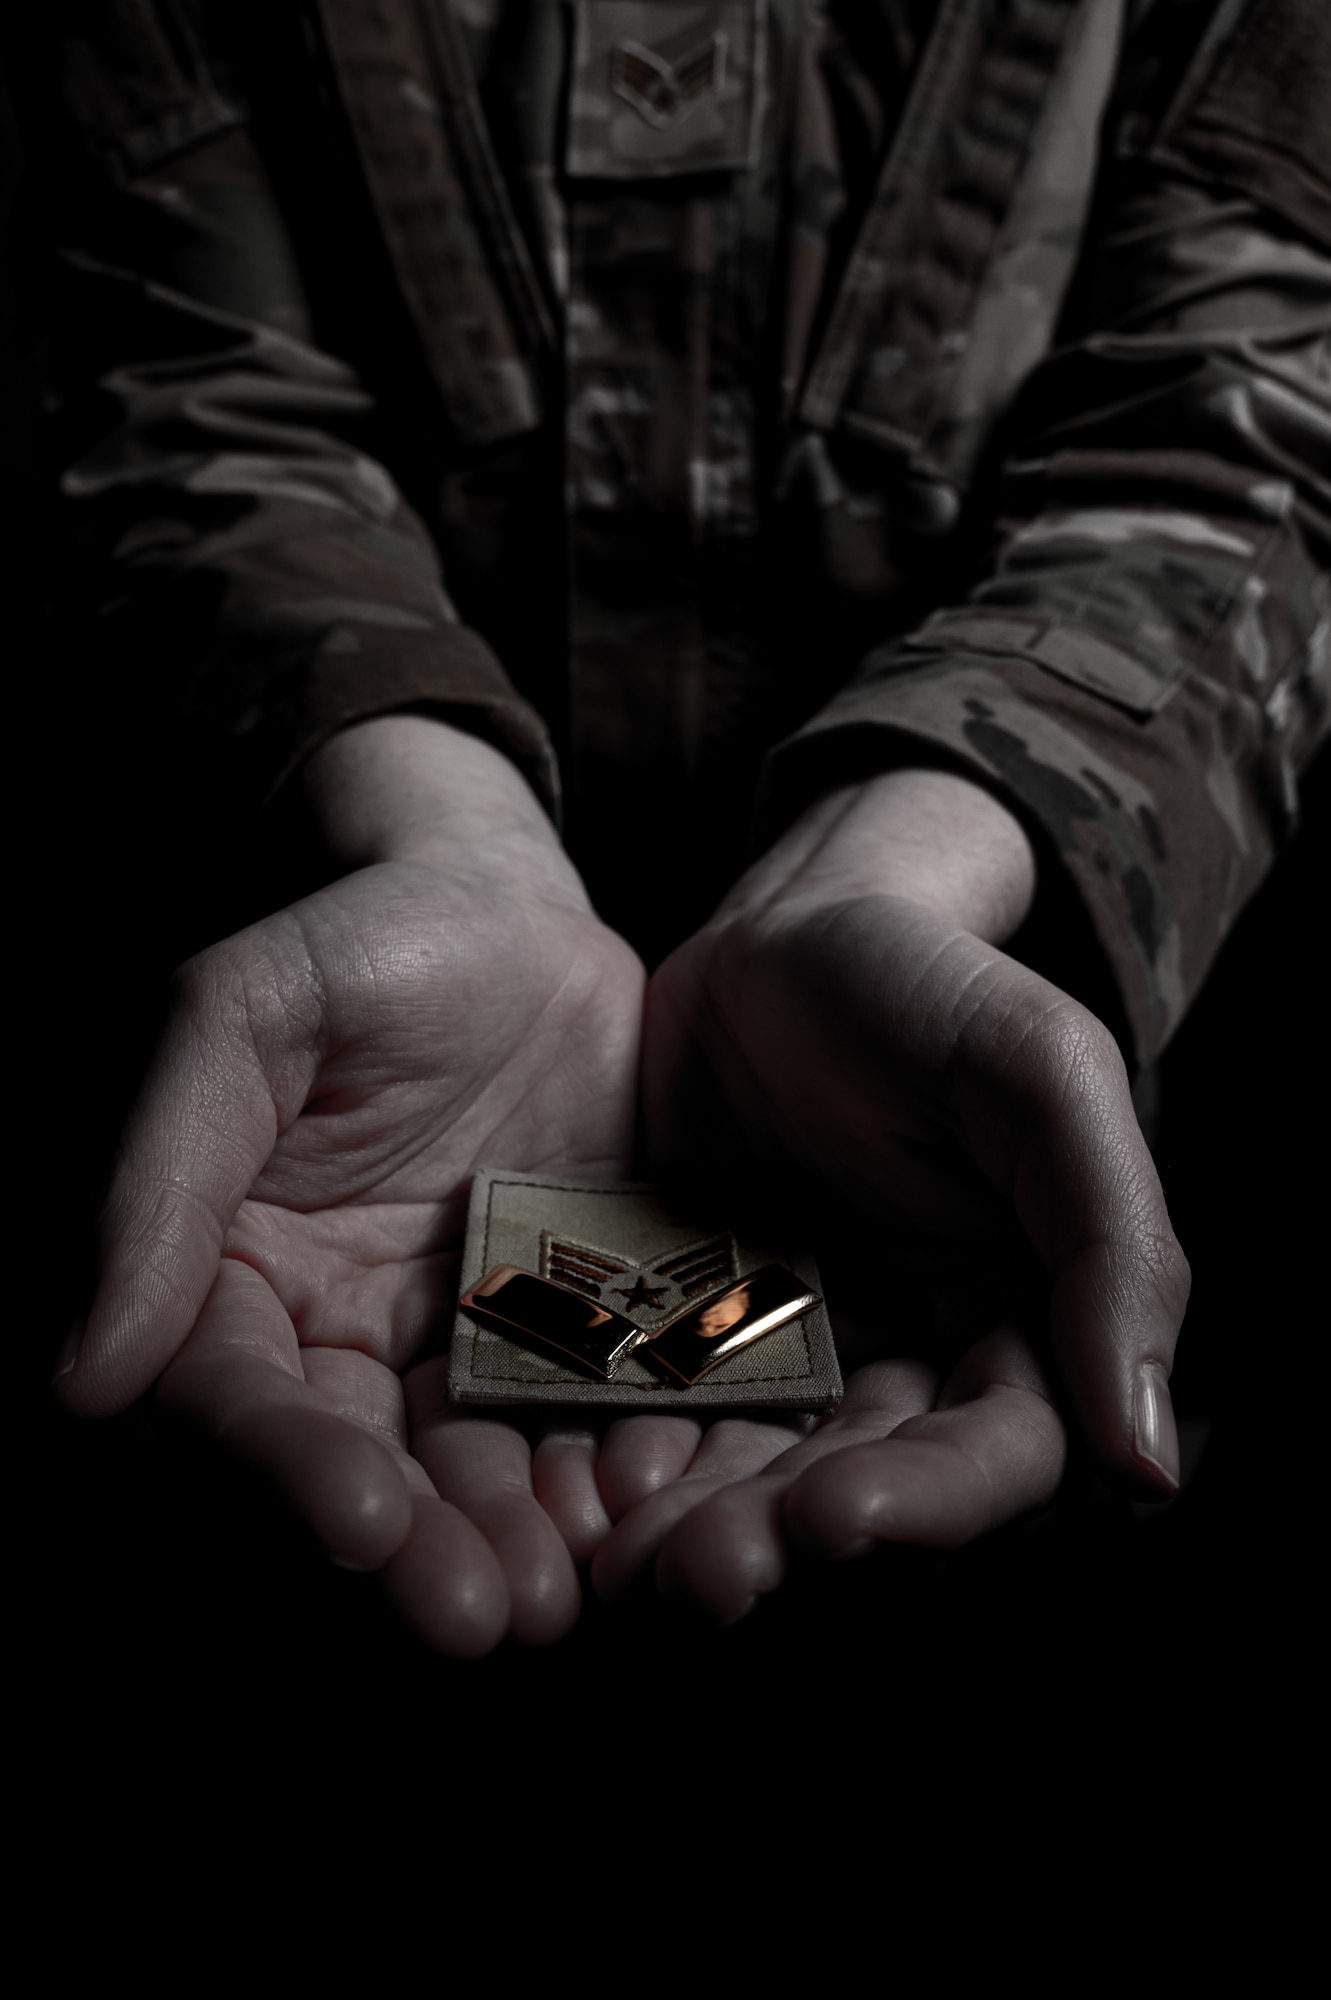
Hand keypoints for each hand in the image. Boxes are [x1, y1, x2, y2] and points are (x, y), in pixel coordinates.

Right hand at [56, 719, 644, 1654]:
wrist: (509, 909)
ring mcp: (451, 1340)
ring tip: (567, 1595)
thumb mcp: (240, 1017)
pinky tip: (648, 1512)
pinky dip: (605, 1469)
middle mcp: (329, 1334)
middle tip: (485, 1617)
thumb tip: (82, 1381)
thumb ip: (162, 1179)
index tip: (357, 1524)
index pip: (231, 1399)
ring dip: (511, 1539)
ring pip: (469, 1465)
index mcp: (225, 1273)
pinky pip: (579, 1415)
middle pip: (355, 1467)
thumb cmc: (357, 941)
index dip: (283, 1471)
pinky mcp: (561, 1331)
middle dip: (416, 1550)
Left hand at [602, 769, 1188, 1621]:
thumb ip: (1113, 1244)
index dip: (928, 1503)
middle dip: (781, 1539)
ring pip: (754, 1476)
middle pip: (863, 1489)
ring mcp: (796, 1358)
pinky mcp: (692, 1338)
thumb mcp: (1039, 1072)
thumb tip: (1152, 1463)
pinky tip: (570, 1484)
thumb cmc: (926, 983)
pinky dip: (621, 1460)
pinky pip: (660, 1418)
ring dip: (693, 1528)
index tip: (833, 1516)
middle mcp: (912, 1363)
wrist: (777, 936)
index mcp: (1022, 1322)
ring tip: (620, 1557)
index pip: (1002, 1455)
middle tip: (692, 1575)